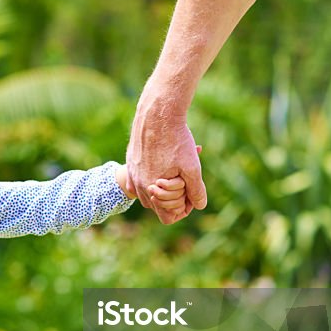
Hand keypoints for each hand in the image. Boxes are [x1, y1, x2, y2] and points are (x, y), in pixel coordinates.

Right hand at [126, 105, 206, 223]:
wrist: (157, 113)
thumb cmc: (176, 140)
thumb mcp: (192, 167)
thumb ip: (196, 190)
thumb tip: (199, 206)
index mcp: (152, 190)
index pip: (167, 217)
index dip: (183, 209)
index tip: (191, 193)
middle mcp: (139, 185)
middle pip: (158, 206)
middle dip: (173, 197)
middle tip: (185, 178)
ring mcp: (133, 173)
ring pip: (149, 193)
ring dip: (163, 187)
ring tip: (176, 169)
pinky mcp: (131, 162)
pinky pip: (140, 179)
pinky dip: (153, 176)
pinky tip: (164, 162)